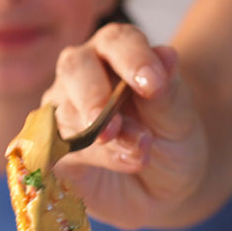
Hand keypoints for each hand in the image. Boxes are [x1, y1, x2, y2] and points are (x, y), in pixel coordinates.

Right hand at [44, 23, 208, 229]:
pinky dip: (85, 158)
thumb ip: (168, 93)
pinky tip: (115, 164)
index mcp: (117, 52)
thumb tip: (166, 55)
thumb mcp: (180, 121)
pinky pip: (53, 148)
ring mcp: (63, 108)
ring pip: (65, 112)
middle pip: (75, 67)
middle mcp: (84, 72)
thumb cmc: (170, 140)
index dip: (133, 59)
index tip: (153, 85)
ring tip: (138, 155)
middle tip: (116, 127)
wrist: (163, 188)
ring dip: (100, 137)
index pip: (117, 42)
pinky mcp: (52, 147)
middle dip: (95, 97)